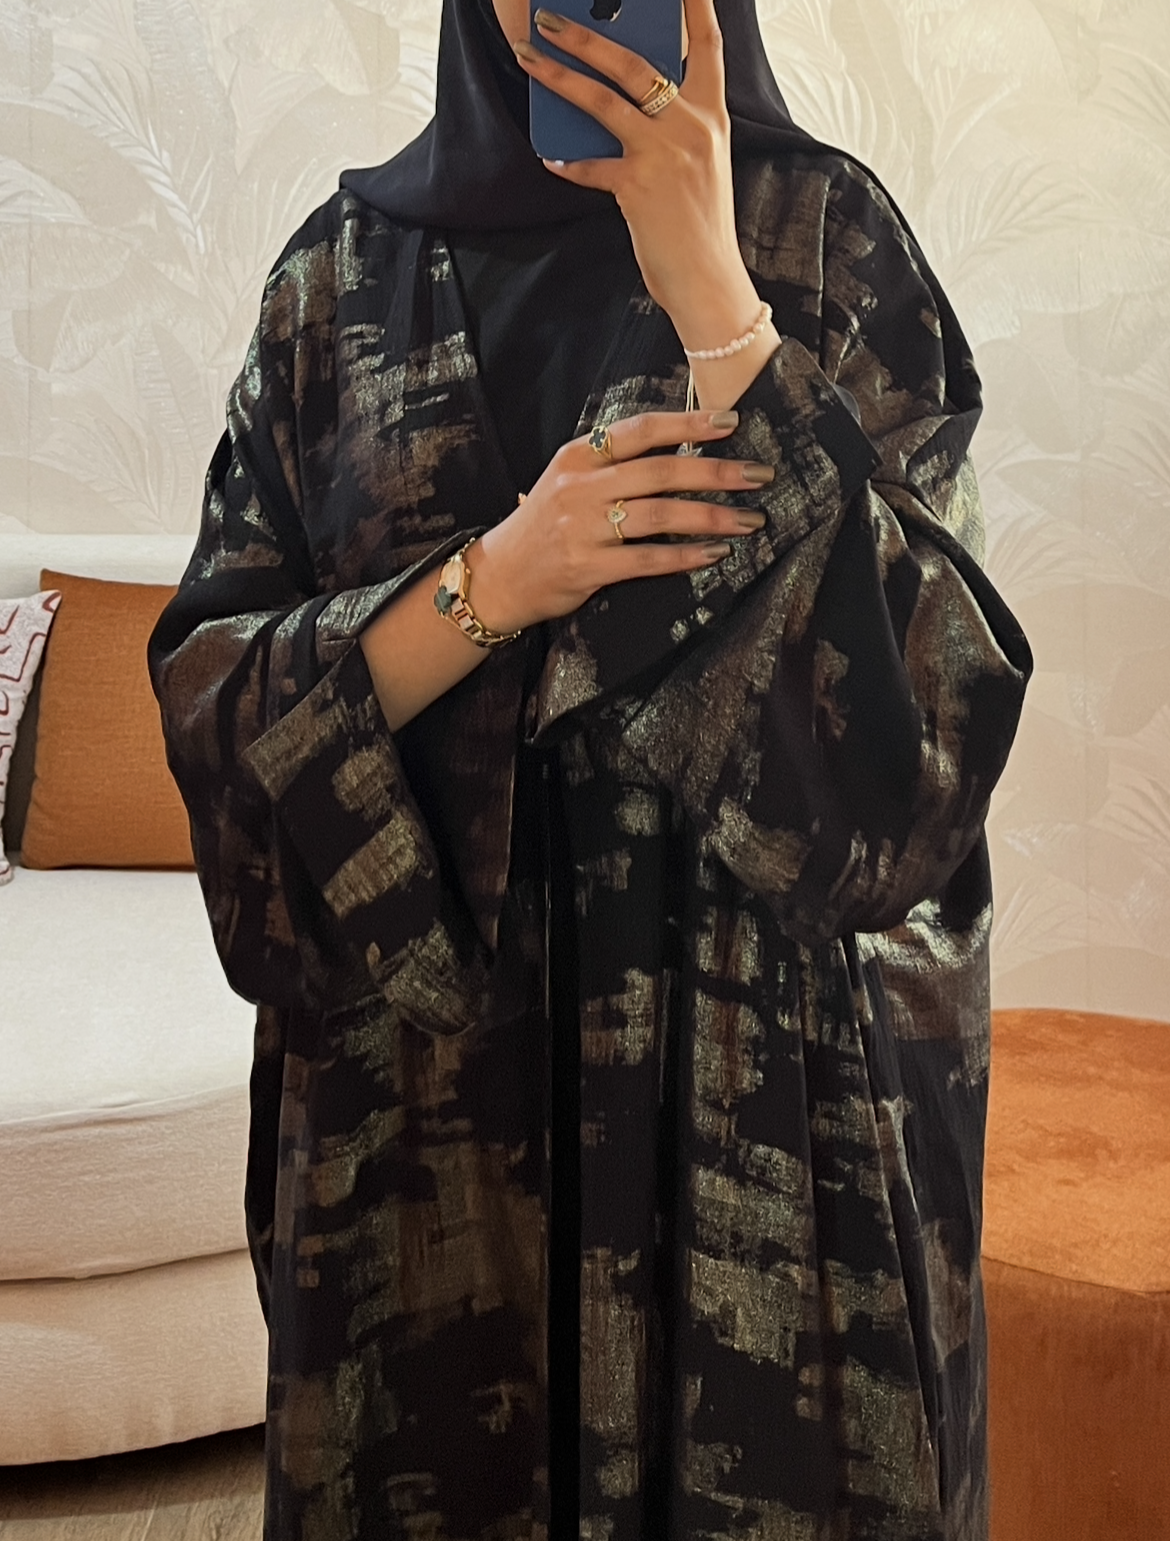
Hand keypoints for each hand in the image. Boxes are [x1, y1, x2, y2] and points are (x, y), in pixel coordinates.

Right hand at [469, 408, 772, 633]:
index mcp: (578, 457)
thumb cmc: (544, 526)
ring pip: (661, 515)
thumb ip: (614, 464)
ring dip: (712, 516)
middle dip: (717, 472)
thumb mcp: (568, 480)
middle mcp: (581, 488)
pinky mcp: (587, 568)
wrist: (498, 577)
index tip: (731, 420)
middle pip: (661, 472)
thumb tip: (680, 450)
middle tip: (760, 475)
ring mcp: (583, 528)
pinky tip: (716, 554)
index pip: (641, 430)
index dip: (688, 423)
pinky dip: (686, 557)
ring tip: (750, 520)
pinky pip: (647, 560)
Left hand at [512, 0, 763, 357]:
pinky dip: (567, 162)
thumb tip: (625, 106)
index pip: (707, 45)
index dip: (694, 6)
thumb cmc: (700, 226)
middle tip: (550, 17)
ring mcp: (664, 154)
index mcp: (711, 116)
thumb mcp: (699, 165)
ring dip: (559, 76)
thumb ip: (672, 129)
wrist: (708, 280)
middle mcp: (691, 126)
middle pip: (634, 63)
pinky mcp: (637, 187)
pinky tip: (550, 158)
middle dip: (587, 34)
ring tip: (528, 56)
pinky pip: (590, 166)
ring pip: (603, 101)